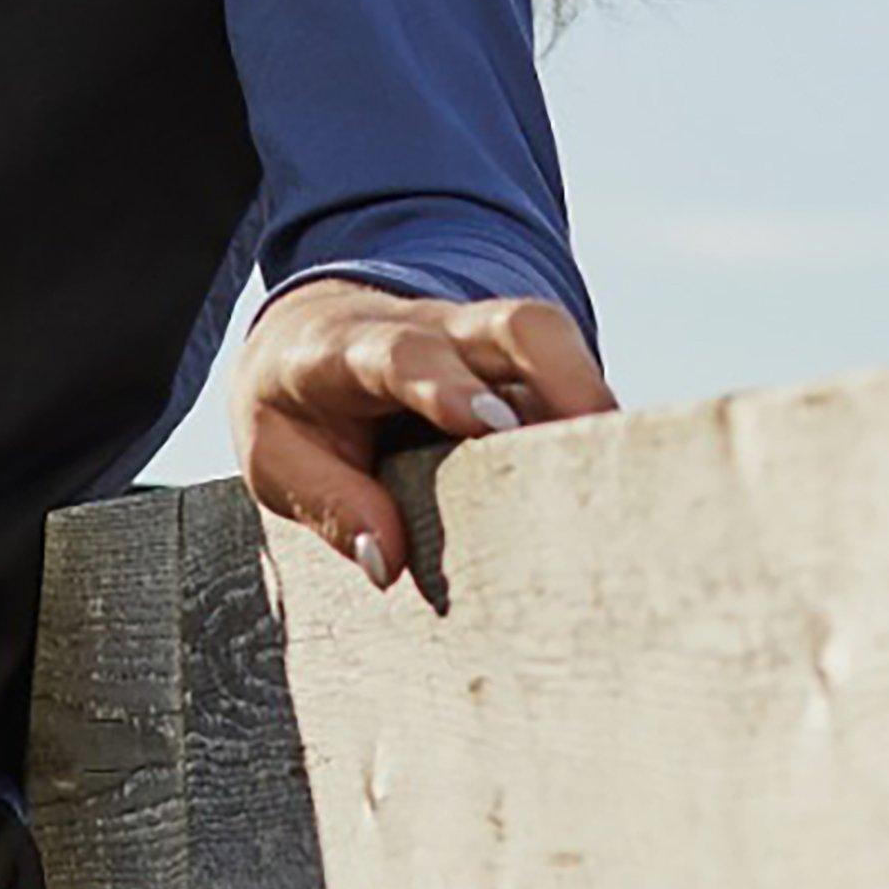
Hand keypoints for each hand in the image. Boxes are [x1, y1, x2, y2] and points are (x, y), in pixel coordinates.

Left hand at [232, 278, 615, 588]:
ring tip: (616, 474)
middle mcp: (427, 329)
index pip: (401, 354)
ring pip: (554, 346)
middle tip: (593, 445)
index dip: (447, 385)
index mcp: (345, 348)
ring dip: (591, 402)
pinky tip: (605, 481)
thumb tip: (387, 562)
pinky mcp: (516, 370)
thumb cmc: (292, 405)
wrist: (306, 334)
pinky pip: (566, 384)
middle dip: (563, 377)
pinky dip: (589, 426)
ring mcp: (480, 344)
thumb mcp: (273, 456)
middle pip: (511, 325)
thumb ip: (326, 504)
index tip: (490, 426)